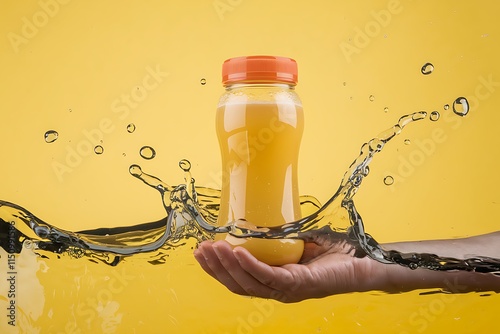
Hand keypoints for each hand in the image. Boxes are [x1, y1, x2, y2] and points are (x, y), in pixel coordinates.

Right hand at [193, 229, 387, 302]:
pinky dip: (250, 265)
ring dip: (227, 266)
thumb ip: (278, 235)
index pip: (239, 279)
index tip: (202, 252)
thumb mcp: (297, 240)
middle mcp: (277, 289)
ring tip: (212, 249)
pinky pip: (268, 276)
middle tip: (200, 250)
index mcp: (274, 280)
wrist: (362, 260)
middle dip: (216, 268)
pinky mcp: (298, 285)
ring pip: (248, 283)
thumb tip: (256, 216)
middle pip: (238, 284)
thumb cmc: (334, 251)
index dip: (217, 269)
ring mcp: (286, 290)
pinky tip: (236, 253)